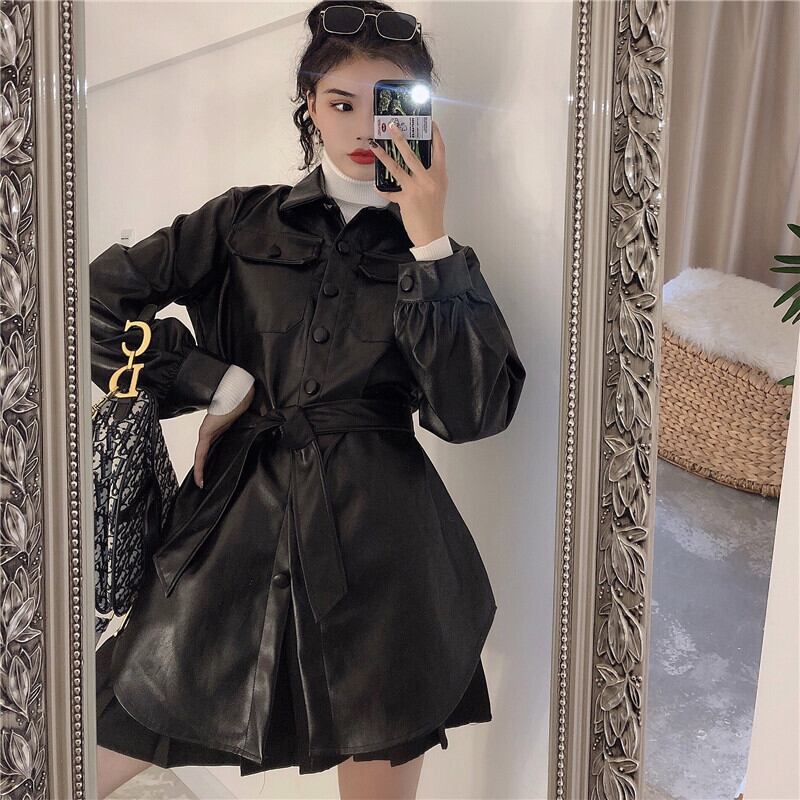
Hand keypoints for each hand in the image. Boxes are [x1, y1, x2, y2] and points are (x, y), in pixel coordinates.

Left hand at [193, 384, 254, 488]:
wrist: (237, 393)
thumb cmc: (241, 401)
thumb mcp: (249, 420)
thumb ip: (253, 428)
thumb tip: (267, 432)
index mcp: (220, 429)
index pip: (213, 447)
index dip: (211, 460)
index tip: (213, 472)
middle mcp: (211, 431)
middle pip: (205, 454)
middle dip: (204, 468)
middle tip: (204, 483)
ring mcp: (207, 433)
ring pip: (201, 456)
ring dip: (200, 470)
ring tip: (201, 483)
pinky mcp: (206, 433)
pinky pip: (200, 454)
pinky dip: (199, 466)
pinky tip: (199, 477)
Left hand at [368, 119, 447, 247]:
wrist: (431, 233)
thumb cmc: (433, 212)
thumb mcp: (438, 190)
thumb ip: (430, 176)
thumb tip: (418, 164)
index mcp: (439, 176)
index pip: (439, 150)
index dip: (435, 135)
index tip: (429, 123)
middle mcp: (428, 180)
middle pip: (412, 155)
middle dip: (400, 139)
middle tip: (391, 126)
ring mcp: (416, 189)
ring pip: (397, 168)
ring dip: (384, 156)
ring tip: (375, 146)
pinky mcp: (406, 200)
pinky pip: (390, 191)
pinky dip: (381, 189)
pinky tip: (375, 184)